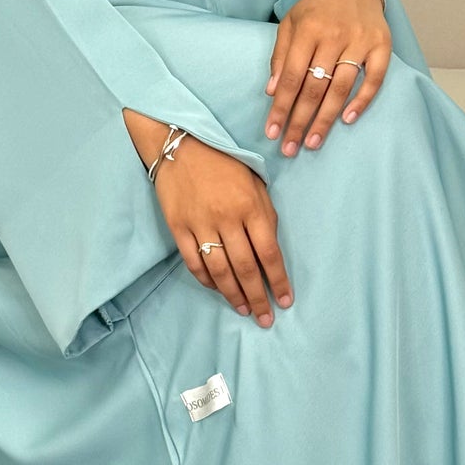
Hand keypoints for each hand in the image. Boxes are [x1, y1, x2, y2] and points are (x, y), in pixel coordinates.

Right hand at [130, 117, 292, 326]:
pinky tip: (217, 289)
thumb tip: (270, 252)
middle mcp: (227, 218)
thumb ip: (265, 215)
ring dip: (233, 295)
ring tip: (243, 309)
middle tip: (265, 319)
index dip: (278, 281)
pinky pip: (194, 263)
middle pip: (245, 269)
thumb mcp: (255, 182)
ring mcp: (200, 224)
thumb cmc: (224, 163)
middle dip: (258, 298)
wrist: (181, 145)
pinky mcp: (179, 228)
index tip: (285, 301)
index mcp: (251, 206)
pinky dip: (206, 280)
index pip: (269, 253)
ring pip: (219, 271)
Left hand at [264, 0, 390, 153]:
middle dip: (300, 120)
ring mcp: (360, 40)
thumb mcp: (290, 23)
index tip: (272, 132)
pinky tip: (347, 120)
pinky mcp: (382, 45)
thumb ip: (280, 55)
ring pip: (341, 87)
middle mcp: (333, 36)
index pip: (290, 76)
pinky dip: (362, 100)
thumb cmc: (317, 9)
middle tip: (290, 147)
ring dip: (326, 118)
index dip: (280, 107)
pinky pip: (374, 78)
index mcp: (307, 30)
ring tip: (313, 142)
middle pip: (314, 87)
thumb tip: (272, 91)